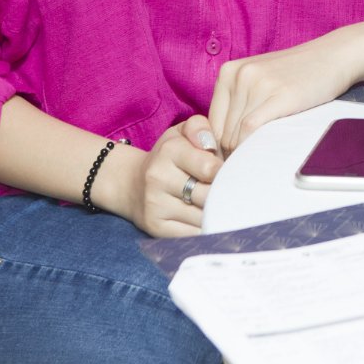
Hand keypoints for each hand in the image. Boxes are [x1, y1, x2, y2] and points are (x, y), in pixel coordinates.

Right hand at [118, 115, 220, 237]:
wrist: (132, 184)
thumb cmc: (168, 157)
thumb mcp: (181, 133)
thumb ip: (200, 128)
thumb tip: (212, 145)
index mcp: (170, 151)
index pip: (211, 168)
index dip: (226, 172)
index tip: (228, 173)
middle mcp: (158, 178)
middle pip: (208, 195)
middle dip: (224, 195)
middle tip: (231, 193)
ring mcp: (155, 205)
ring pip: (202, 217)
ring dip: (217, 214)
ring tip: (222, 206)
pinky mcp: (156, 229)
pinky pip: (192, 235)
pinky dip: (205, 230)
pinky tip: (209, 221)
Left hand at [208, 31, 363, 153]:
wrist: (333, 57)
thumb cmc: (297, 75)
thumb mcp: (259, 81)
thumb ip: (238, 105)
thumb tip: (221, 148)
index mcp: (228, 72)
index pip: (210, 123)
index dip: (219, 147)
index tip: (234, 160)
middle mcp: (239, 75)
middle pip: (222, 132)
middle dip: (233, 153)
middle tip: (249, 166)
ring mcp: (258, 84)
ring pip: (235, 135)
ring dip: (244, 153)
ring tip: (259, 162)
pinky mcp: (279, 95)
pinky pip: (251, 130)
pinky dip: (252, 147)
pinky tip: (264, 154)